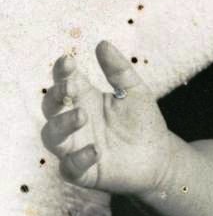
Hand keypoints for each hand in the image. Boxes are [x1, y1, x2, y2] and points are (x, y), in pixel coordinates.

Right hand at [41, 41, 173, 195]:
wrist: (160, 157)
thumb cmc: (143, 122)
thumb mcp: (135, 92)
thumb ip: (119, 70)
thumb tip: (102, 43)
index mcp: (83, 99)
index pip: (63, 81)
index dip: (61, 72)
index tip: (68, 61)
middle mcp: (74, 122)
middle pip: (50, 107)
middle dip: (56, 96)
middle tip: (70, 88)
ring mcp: (75, 146)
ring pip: (52, 136)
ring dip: (62, 124)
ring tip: (82, 116)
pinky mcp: (84, 172)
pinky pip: (70, 167)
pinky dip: (78, 159)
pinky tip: (95, 150)